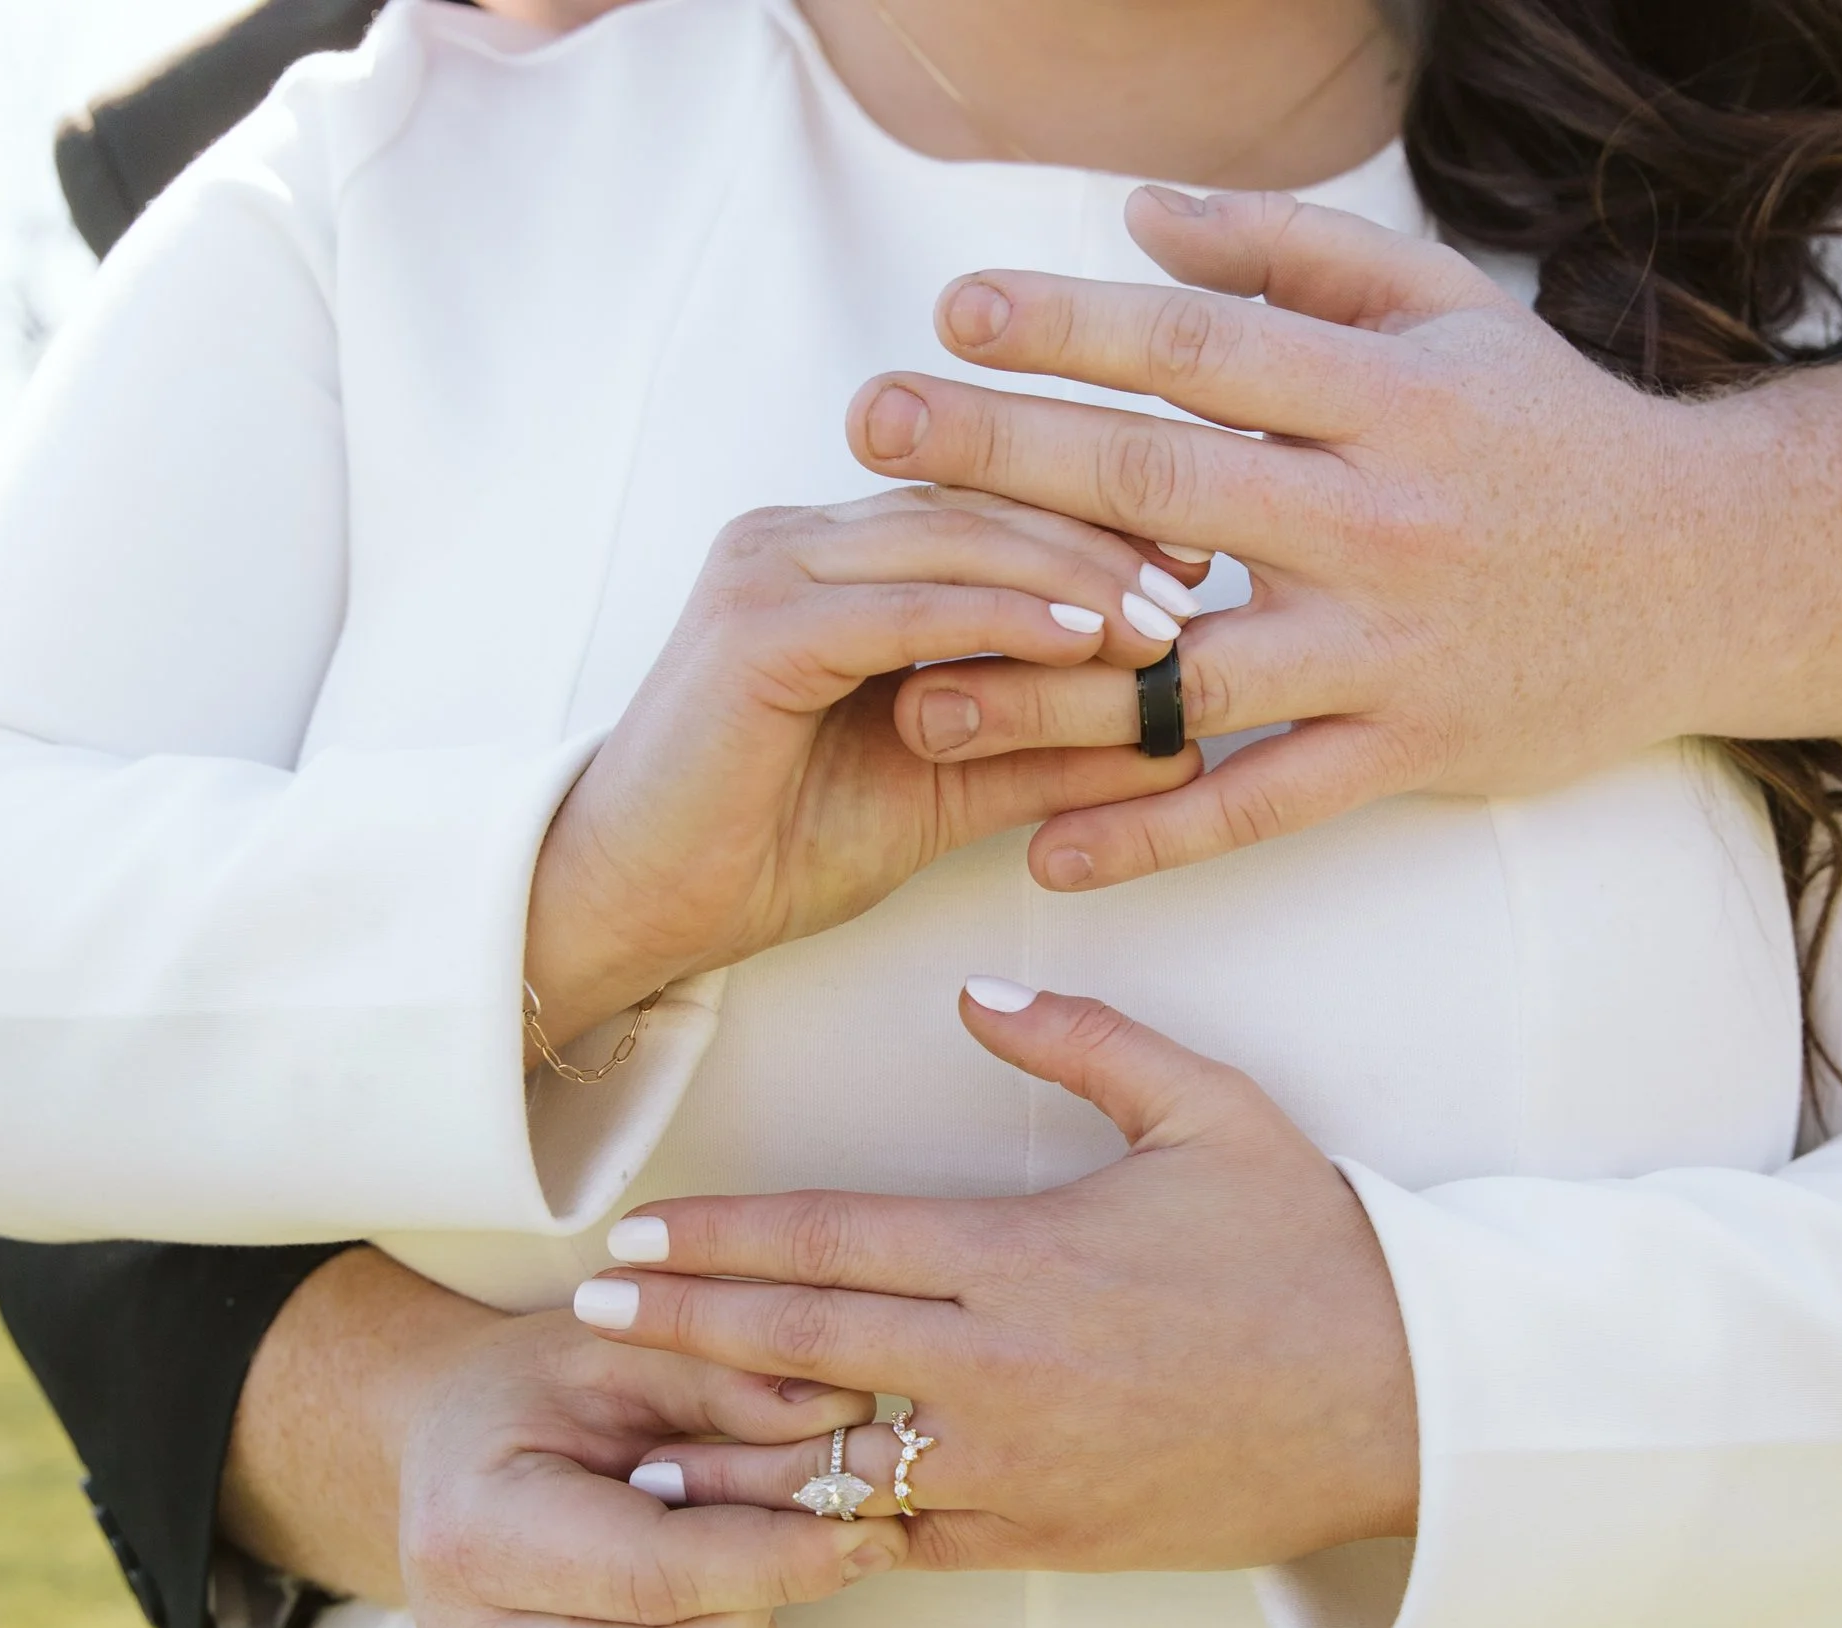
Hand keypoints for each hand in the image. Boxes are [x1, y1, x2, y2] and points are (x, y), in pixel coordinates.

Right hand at [397, 1309, 904, 1627]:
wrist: (449, 1460)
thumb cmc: (543, 1397)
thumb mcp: (628, 1349)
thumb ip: (733, 1378)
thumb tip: (845, 1412)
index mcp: (476, 1530)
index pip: (658, 1578)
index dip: (779, 1560)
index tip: (862, 1528)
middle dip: (767, 1611)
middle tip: (786, 1544)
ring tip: (742, 1588)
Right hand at [524, 489, 1203, 1041]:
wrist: (637, 906)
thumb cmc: (771, 848)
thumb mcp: (944, 788)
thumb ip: (1045, 751)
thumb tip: (1177, 744)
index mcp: (834, 557)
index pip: (984, 514)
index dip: (1093, 532)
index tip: (1197, 571)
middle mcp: (796, 538)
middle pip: (978, 507)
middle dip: (1101, 540)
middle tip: (1204, 584)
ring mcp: (768, 568)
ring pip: (950, 542)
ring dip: (1069, 575)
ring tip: (1166, 619)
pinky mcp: (755, 625)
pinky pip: (905, 606)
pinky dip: (1001, 618)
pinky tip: (1083, 638)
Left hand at [570, 982, 1417, 1571]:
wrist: (1406, 1404)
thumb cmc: (1311, 1247)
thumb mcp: (1212, 1110)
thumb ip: (1085, 1041)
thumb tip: (975, 994)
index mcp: (1021, 1254)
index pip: (828, 1241)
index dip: (717, 1239)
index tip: (634, 1233)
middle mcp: (997, 1366)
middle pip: (796, 1347)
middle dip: (679, 1329)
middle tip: (585, 1315)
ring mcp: (1014, 1465)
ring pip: (828, 1466)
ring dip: (721, 1457)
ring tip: (629, 1451)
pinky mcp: (1043, 1537)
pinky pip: (906, 1543)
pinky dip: (824, 1535)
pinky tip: (760, 1532)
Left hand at [849, 186, 1841, 892]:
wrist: (1710, 578)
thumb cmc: (1553, 433)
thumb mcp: (1450, 311)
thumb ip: (1294, 254)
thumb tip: (1136, 215)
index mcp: (1383, 396)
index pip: (1200, 351)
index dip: (1071, 324)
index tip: (950, 310)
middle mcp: (1376, 520)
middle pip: (1162, 487)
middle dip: (1003, 455)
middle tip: (866, 433)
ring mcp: (1388, 651)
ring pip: (1193, 675)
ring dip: (1044, 687)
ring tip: (910, 695)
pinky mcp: (1407, 756)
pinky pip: (1261, 805)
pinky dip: (1155, 837)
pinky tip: (1046, 852)